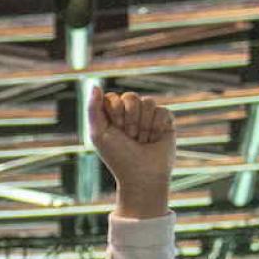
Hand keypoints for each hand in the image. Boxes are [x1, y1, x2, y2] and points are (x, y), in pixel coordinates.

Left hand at [91, 88, 174, 217]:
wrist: (142, 174)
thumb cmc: (118, 156)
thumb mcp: (98, 134)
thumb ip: (93, 109)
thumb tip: (94, 84)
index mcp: (113, 115)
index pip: (113, 97)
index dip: (115, 112)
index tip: (115, 129)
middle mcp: (130, 113)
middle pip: (131, 96)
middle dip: (129, 119)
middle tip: (130, 137)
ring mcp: (149, 115)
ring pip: (148, 101)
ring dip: (143, 125)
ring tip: (142, 140)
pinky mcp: (166, 120)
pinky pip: (162, 110)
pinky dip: (157, 127)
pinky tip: (155, 139)